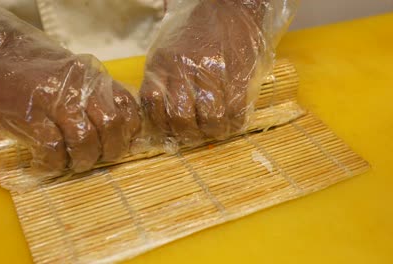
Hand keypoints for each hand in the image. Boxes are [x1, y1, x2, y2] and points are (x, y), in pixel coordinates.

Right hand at [0, 1, 140, 172]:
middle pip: (110, 126)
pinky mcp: (30, 114)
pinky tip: (48, 164)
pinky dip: (54, 164)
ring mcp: (54, 100)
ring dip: (82, 160)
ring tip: (73, 164)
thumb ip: (93, 94)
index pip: (126, 107)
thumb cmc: (34, 65)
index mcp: (93, 77)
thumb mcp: (73, 72)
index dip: (128, 132)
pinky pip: (52, 148)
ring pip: (84, 140)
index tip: (120, 144)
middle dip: (110, 151)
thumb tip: (112, 127)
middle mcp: (79, 86)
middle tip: (98, 160)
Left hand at [140, 0, 285, 143]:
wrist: (230, 9)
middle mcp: (184, 68)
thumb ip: (161, 79)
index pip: (154, 107)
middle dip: (189, 134)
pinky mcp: (239, 75)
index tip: (173, 129)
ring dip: (214, 130)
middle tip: (196, 133)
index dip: (163, 126)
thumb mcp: (166, 50)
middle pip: (181, 118)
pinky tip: (232, 119)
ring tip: (216, 127)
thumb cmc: (195, 32)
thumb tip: (160, 115)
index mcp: (162, 63)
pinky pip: (236, 111)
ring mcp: (213, 72)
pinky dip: (234, 123)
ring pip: (211, 119)